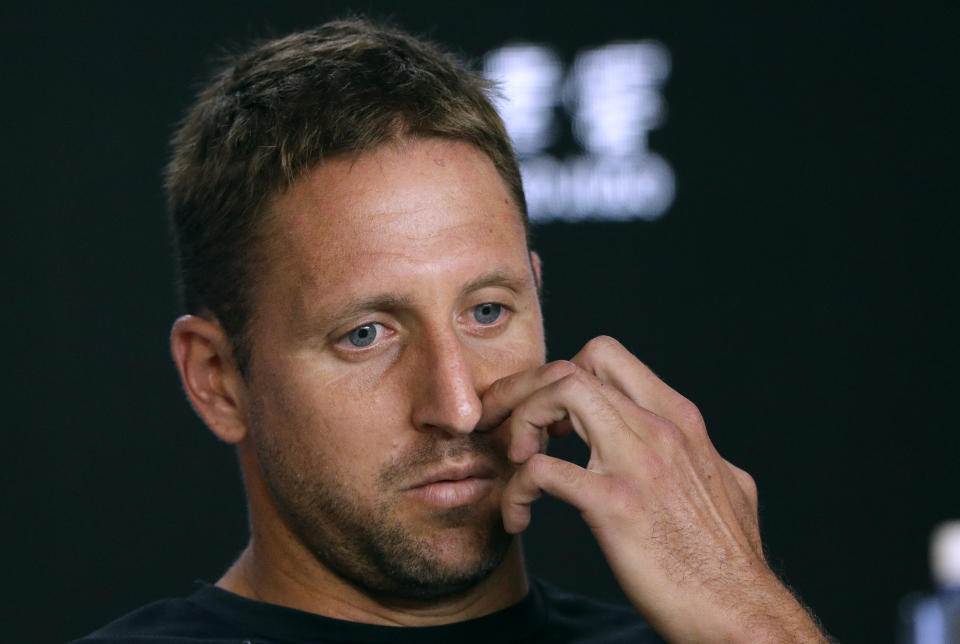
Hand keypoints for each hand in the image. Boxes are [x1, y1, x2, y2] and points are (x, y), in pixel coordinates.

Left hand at [480, 336, 825, 642]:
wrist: (742, 611)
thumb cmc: (731, 558)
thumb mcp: (728, 484)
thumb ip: (702, 458)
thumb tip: (697, 454)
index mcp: (679, 419)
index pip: (605, 356)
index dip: (563, 376)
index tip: (552, 419)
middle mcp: (659, 428)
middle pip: (571, 366)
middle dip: (524, 391)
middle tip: (509, 428)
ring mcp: (637, 462)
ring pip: (558, 393)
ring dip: (520, 422)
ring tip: (514, 461)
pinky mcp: (614, 504)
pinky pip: (540, 470)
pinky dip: (515, 491)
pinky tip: (518, 517)